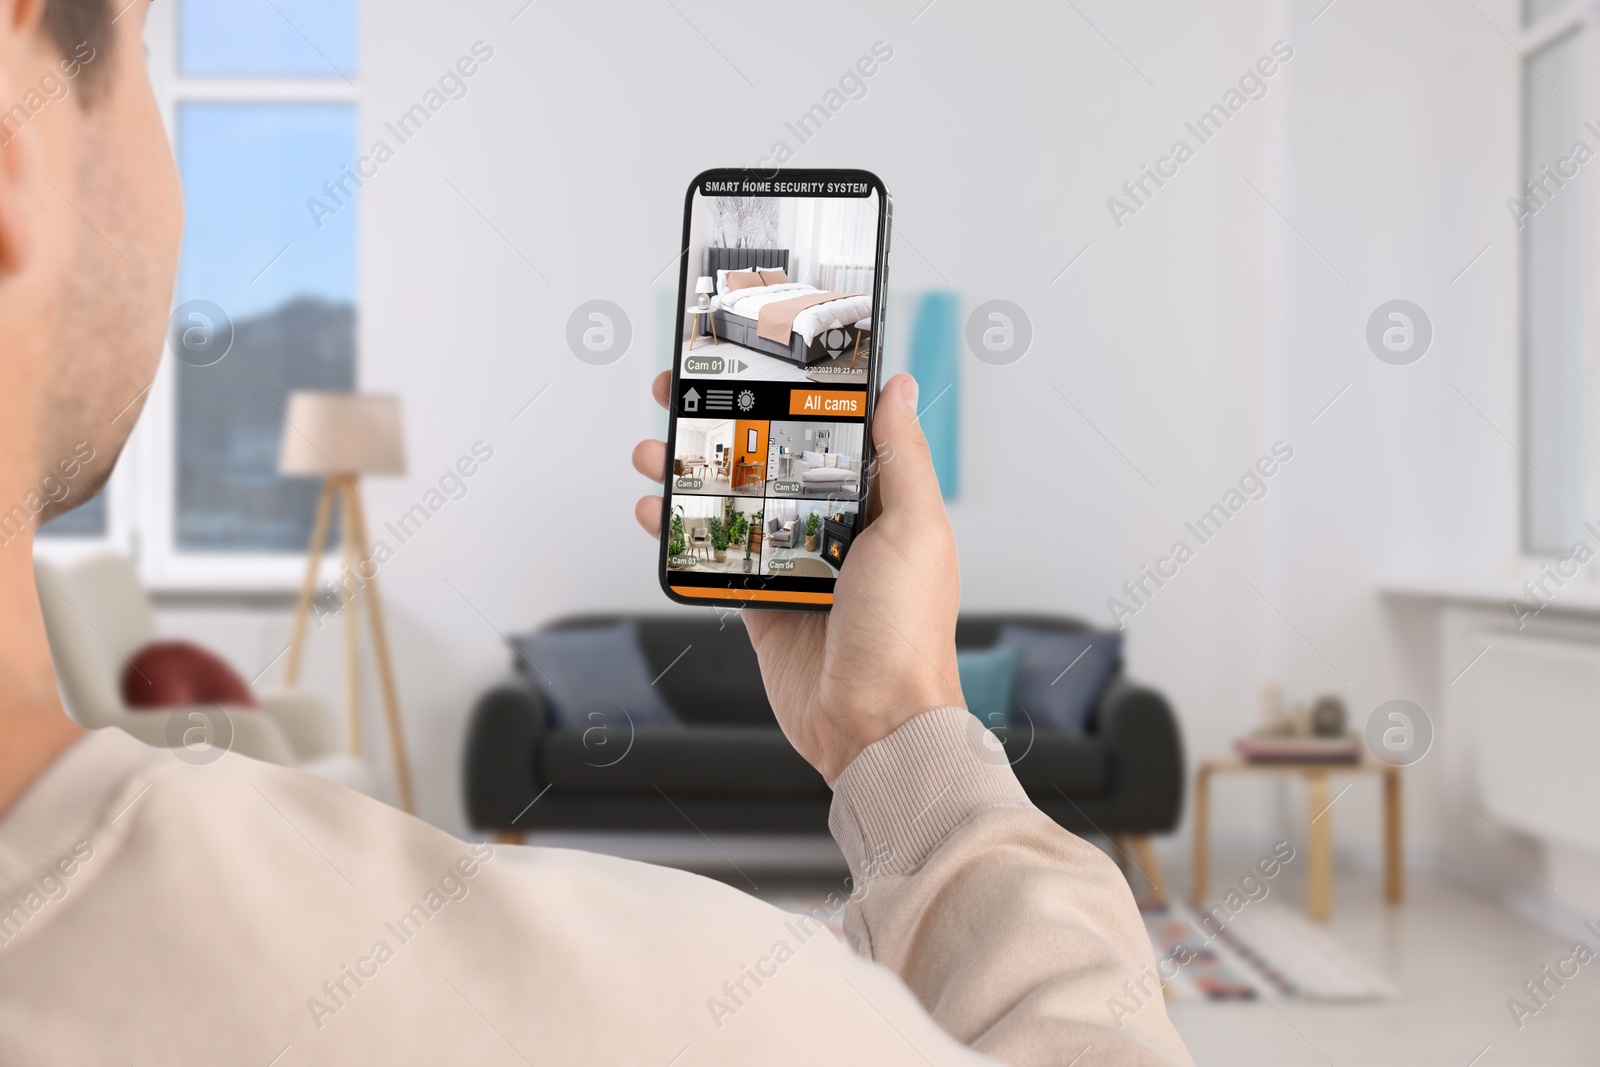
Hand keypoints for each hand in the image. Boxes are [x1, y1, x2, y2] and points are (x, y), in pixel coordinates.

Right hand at [633, 372, 963, 784]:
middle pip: (770, 459)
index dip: (793, 394)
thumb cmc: (907, 634)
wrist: (874, 724)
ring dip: (690, 472)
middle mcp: (839, 527)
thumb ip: (902, 456)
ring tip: (654, 447)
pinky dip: (680, 531)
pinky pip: (716, 554)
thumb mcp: (916, 528)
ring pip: (735, 502)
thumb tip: (899, 388)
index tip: (755, 362)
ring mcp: (796, 563)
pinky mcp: (762, 600)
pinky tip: (653, 509)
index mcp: (882, 502)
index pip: (833, 430)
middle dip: (725, 425)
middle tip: (683, 392)